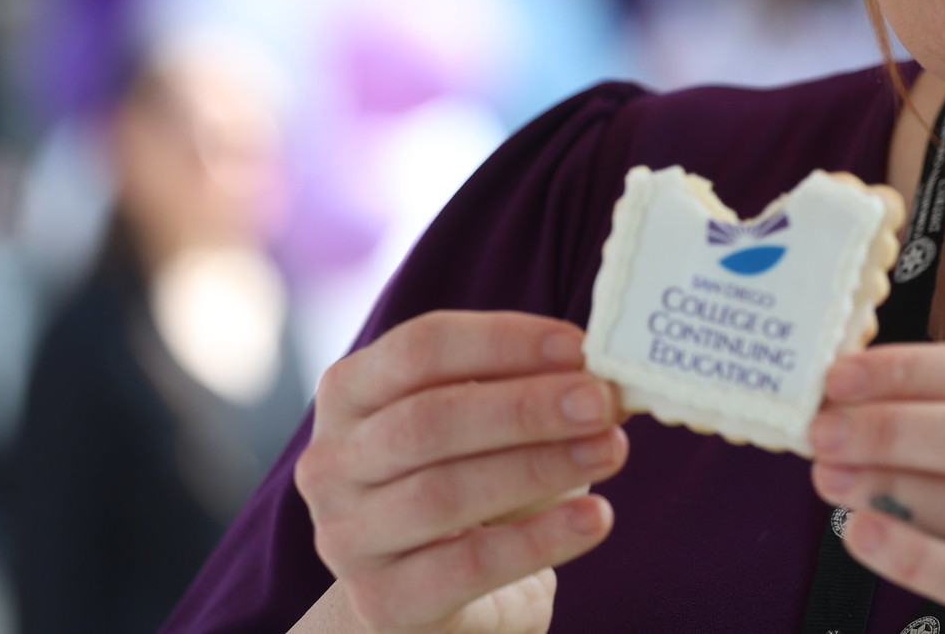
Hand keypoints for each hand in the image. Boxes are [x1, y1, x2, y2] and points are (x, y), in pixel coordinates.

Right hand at [295, 312, 628, 633]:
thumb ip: (534, 390)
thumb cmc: (468, 485)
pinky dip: (541, 538)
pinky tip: (595, 517)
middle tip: (601, 401)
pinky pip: (468, 565)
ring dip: (541, 466)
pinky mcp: (381, 602)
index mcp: (350, 393)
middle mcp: (332, 463)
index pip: (420, 349)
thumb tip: (612, 371)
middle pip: (429, 420)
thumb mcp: (490, 427)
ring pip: (444, 493)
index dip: (503, 342)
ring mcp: (347, 537)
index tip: (579, 346)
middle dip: (526, 407)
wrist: (433, 598)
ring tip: (611, 450)